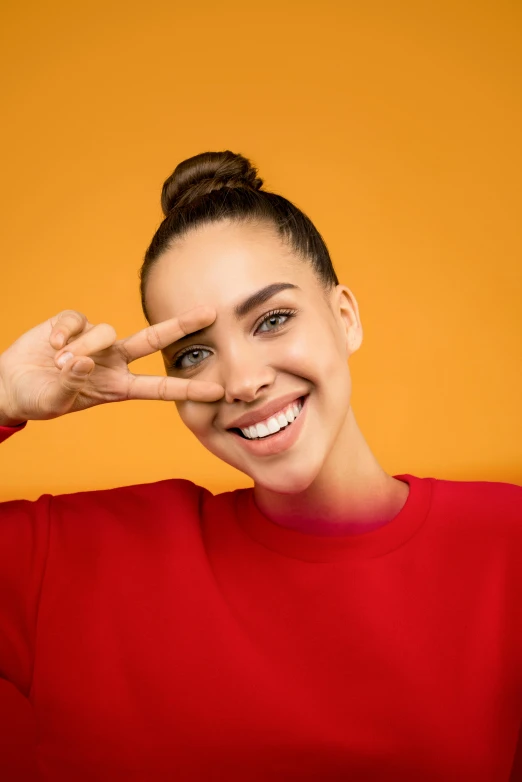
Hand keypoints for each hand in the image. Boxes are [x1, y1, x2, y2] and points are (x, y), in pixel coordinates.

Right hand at [0, 307, 223, 423]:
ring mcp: (95, 341)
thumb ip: (71, 383)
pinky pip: (77, 320)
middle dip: (181, 326)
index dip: (188, 388)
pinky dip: (64, 332)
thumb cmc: (39, 399)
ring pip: (105, 332)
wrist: (11, 384)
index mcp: (118, 387)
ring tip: (58, 364)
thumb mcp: (56, 401)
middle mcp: (113, 361)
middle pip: (153, 340)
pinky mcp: (75, 324)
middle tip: (210, 313)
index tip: (218, 391)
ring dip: (82, 347)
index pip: (160, 387)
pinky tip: (51, 345)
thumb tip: (82, 359)